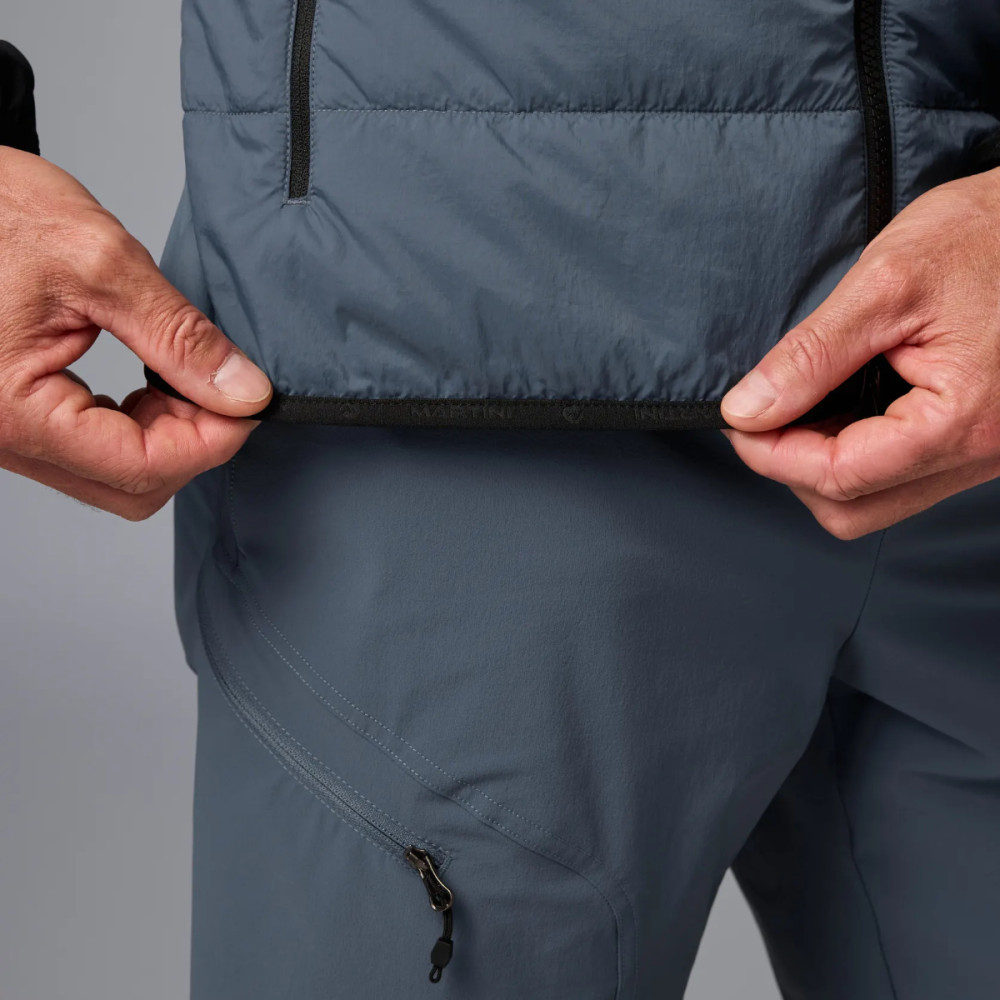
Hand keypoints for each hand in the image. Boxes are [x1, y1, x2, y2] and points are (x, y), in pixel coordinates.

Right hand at [0, 147, 271, 519]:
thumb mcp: (101, 263)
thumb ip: (180, 336)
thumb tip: (244, 391)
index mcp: (14, 409)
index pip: (141, 466)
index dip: (212, 441)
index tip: (249, 405)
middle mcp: (4, 436)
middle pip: (131, 488)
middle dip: (191, 444)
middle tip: (221, 389)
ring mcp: (8, 433)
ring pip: (115, 477)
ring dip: (166, 437)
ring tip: (183, 377)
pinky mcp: (18, 419)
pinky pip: (92, 452)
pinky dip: (136, 426)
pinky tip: (152, 384)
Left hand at [719, 165, 999, 538]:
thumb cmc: (987, 236)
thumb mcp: (884, 283)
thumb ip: (811, 356)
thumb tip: (748, 409)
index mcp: (961, 421)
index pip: (839, 475)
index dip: (771, 454)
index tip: (737, 422)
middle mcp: (980, 452)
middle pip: (854, 508)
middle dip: (794, 468)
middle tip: (763, 417)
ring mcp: (983, 451)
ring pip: (877, 500)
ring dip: (824, 463)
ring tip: (801, 407)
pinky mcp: (979, 439)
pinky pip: (904, 473)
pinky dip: (859, 452)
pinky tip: (843, 406)